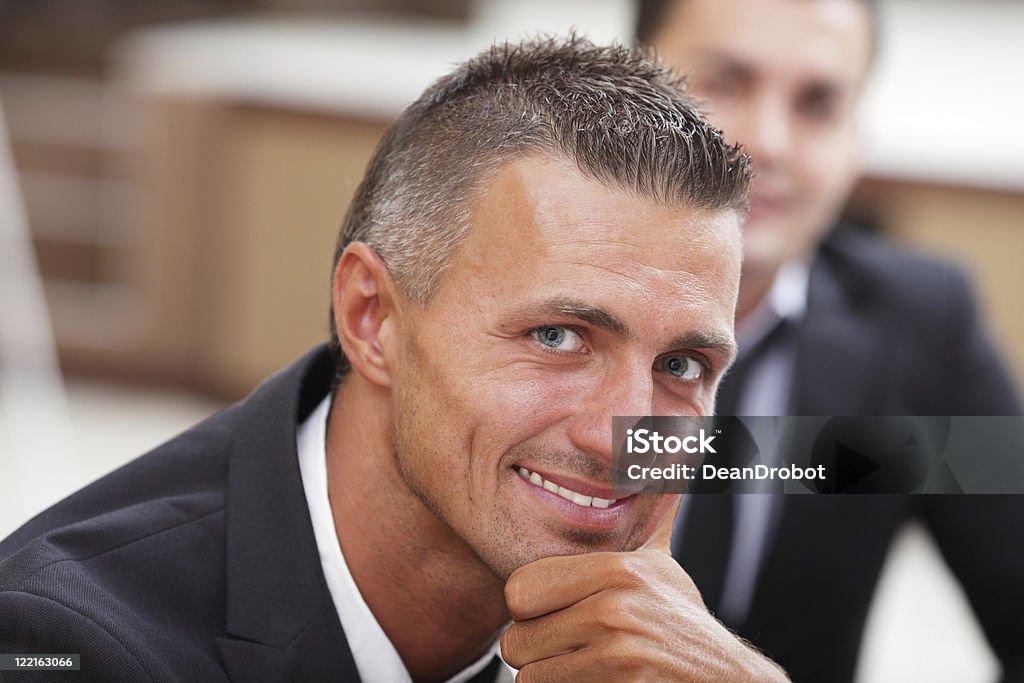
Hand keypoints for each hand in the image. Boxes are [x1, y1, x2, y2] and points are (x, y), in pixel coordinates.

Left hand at [500, 499, 788, 681]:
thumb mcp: (662, 563)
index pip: (517, 591)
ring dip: (551, 677)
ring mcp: (619, 654)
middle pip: (517, 639)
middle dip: (540, 649)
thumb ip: (652, 504)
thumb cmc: (680, 625)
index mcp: (617, 569)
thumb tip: (670, 438)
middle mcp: (616, 607)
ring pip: (529, 675)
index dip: (532, 608)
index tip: (562, 612)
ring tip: (589, 665)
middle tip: (578, 646)